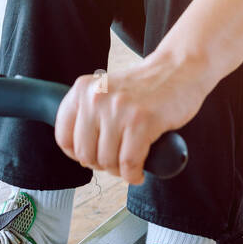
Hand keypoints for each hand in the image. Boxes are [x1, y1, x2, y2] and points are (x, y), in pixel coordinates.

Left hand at [54, 56, 206, 185]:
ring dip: (120, 171)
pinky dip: (133, 174)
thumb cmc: (145, 86)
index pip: (63, 137)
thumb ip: (89, 115)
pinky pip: (129, 163)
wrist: (179, 68)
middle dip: (101, 165)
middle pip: (85, 154)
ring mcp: (119, 109)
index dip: (76, 154)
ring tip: (130, 163)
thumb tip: (80, 154)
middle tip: (116, 161)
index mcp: (82, 90)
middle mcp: (97, 98)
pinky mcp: (142, 121)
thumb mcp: (106, 92)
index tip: (91, 156)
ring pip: (107, 161)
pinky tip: (138, 171)